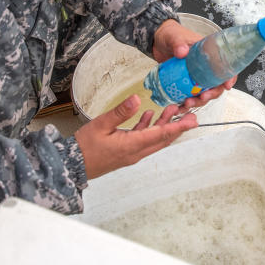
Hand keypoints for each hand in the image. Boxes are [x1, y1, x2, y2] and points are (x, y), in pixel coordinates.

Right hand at [74, 95, 197, 178]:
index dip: (178, 127)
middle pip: (162, 139)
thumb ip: (120, 112)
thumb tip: (136, 99)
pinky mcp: (125, 152)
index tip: (192, 121)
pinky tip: (149, 116)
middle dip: (177, 126)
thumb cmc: (84, 147)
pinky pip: (142, 140)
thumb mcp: (100, 125)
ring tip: (171, 110)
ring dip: (163, 125)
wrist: (72, 165)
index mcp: (132, 146)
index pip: (160, 135)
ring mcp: (131, 153)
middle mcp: (135, 152)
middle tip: (190, 115)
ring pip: (154, 139)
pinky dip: (148, 128)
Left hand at [151, 18, 235, 110]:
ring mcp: (195, 76)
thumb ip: (178, 43)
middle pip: (215, 85)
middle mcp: (205, 67)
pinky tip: (179, 107)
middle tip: (202, 98)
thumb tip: (182, 52)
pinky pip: (189, 95)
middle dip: (211, 94)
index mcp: (209, 53)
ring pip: (203, 93)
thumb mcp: (174, 36)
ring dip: (198, 101)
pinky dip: (186, 103)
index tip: (227, 86)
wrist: (157, 40)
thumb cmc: (170, 34)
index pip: (225, 66)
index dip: (229, 77)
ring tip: (187, 103)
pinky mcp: (185, 83)